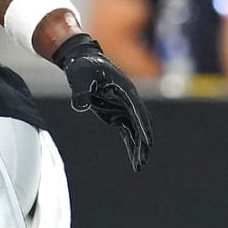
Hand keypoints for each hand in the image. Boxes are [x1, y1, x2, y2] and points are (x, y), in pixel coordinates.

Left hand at [52, 34, 152, 170]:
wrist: (83, 61)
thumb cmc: (83, 66)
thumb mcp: (79, 77)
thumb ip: (81, 91)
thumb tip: (79, 106)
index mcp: (124, 90)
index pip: (137, 110)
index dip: (142, 126)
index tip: (148, 141)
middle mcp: (128, 100)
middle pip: (141, 123)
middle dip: (143, 142)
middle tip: (143, 160)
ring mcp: (124, 107)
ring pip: (136, 130)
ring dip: (139, 147)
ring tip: (139, 166)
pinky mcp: (117, 113)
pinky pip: (128, 132)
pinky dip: (131, 145)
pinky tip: (134, 160)